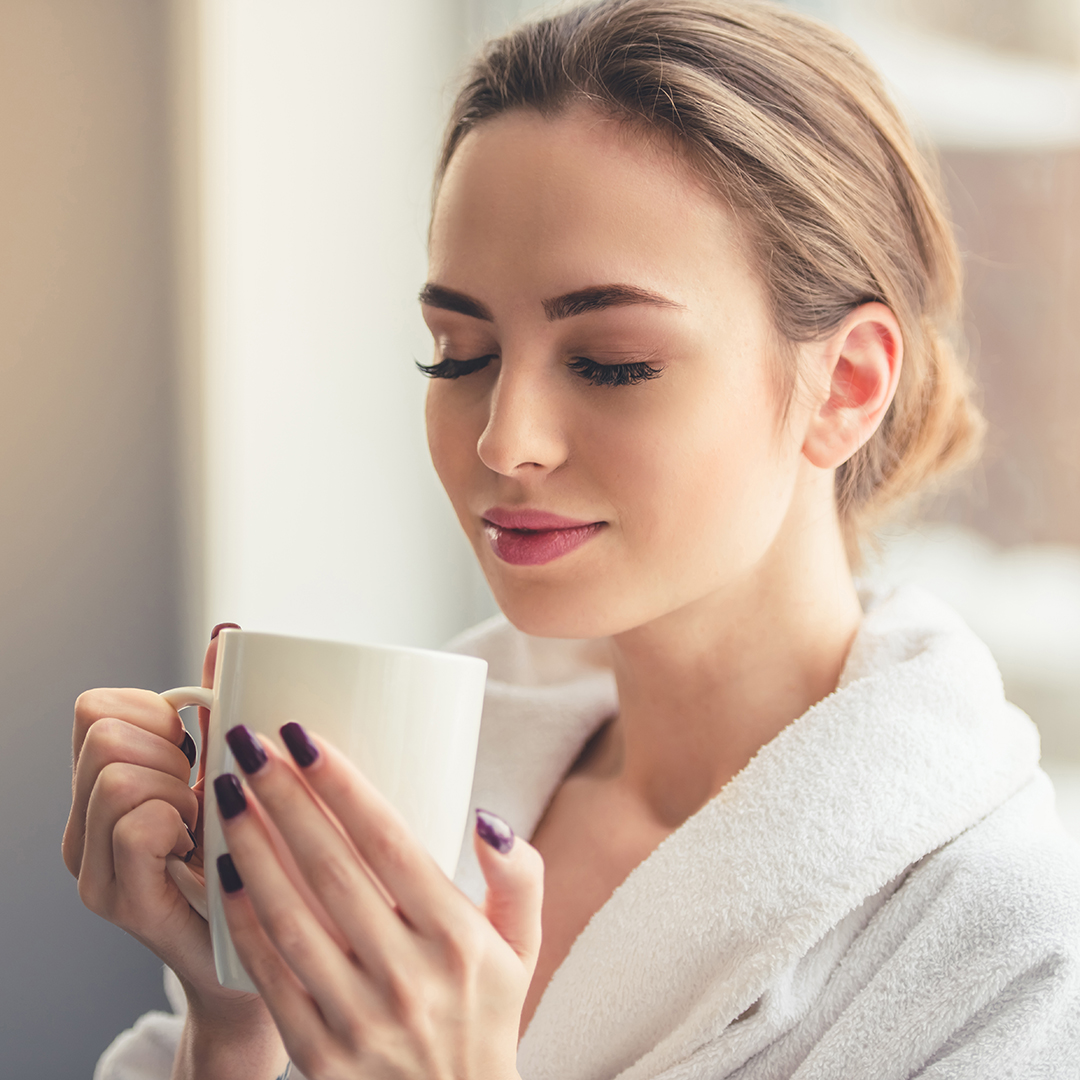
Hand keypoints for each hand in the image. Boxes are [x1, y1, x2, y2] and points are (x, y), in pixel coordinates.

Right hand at [62, 624, 284, 1069]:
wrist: (268, 958)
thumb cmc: (261, 852)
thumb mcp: (238, 768)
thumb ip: (222, 706)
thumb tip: (227, 635)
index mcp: (106, 784)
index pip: (95, 708)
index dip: (157, 713)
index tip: (196, 752)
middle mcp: (83, 825)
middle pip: (102, 732)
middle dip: (170, 750)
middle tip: (203, 796)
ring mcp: (92, 866)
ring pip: (117, 773)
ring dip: (179, 787)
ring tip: (205, 826)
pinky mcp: (119, 900)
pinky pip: (138, 823)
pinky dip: (179, 820)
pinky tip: (201, 848)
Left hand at [214, 722, 542, 1079]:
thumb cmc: (485, 1011)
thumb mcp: (523, 944)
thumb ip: (520, 876)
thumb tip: (488, 819)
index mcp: (459, 938)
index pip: (390, 843)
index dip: (342, 785)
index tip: (303, 736)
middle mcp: (408, 976)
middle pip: (332, 869)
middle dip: (284, 798)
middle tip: (248, 745)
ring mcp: (359, 1019)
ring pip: (292, 917)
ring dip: (252, 848)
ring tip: (226, 794)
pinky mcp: (318, 1054)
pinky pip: (271, 976)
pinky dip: (243, 921)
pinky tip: (223, 871)